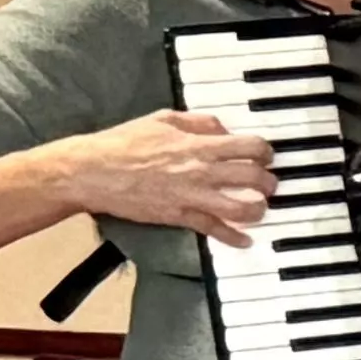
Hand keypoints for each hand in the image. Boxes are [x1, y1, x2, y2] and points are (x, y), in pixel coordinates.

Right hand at [53, 108, 272, 242]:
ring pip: (241, 207)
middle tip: (268, 183)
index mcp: (199, 144)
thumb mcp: (163, 119)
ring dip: (258, 209)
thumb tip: (223, 129)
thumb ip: (199, 122)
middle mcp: (201, 171)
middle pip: (254, 178)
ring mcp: (191, 195)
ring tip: (260, 207)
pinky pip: (213, 230)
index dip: (266, 151)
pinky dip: (233, 237)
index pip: (251, 147)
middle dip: (269, 182)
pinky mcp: (179, 216)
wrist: (92, 171)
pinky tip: (245, 240)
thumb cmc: (123, 143)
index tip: (265, 155)